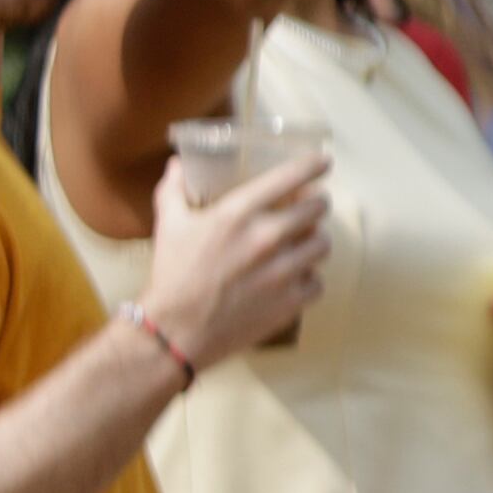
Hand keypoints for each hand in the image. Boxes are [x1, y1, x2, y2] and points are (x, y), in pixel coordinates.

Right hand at [147, 150, 334, 361]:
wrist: (175, 330)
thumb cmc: (172, 274)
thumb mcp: (169, 226)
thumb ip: (174, 191)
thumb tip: (176, 165)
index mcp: (238, 214)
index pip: (290, 177)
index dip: (312, 166)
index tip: (323, 162)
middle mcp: (267, 238)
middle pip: (318, 209)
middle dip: (315, 206)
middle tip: (307, 210)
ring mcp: (283, 271)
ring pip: (322, 244)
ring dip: (313, 242)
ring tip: (301, 245)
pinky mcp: (292, 300)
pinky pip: (318, 282)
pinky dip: (308, 280)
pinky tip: (293, 279)